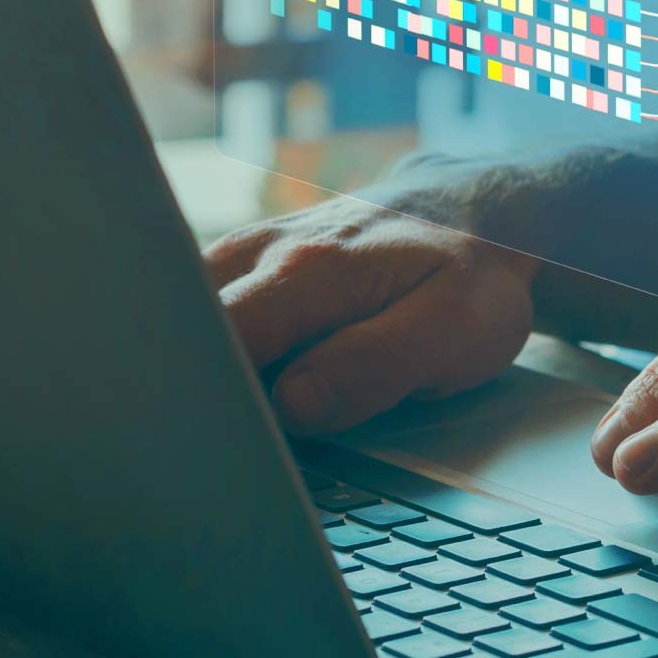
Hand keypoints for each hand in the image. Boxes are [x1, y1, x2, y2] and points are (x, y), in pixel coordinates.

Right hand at [206, 157, 542, 433]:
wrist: (475, 214)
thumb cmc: (469, 276)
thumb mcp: (453, 331)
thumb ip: (374, 366)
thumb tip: (293, 404)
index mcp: (309, 271)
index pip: (217, 340)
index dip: (208, 396)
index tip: (217, 441)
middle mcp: (262, 252)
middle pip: (181, 330)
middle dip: (188, 388)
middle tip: (212, 443)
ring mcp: (247, 254)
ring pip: (184, 318)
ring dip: (196, 368)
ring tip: (225, 415)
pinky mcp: (244, 266)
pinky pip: (201, 310)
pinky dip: (208, 350)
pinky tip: (236, 382)